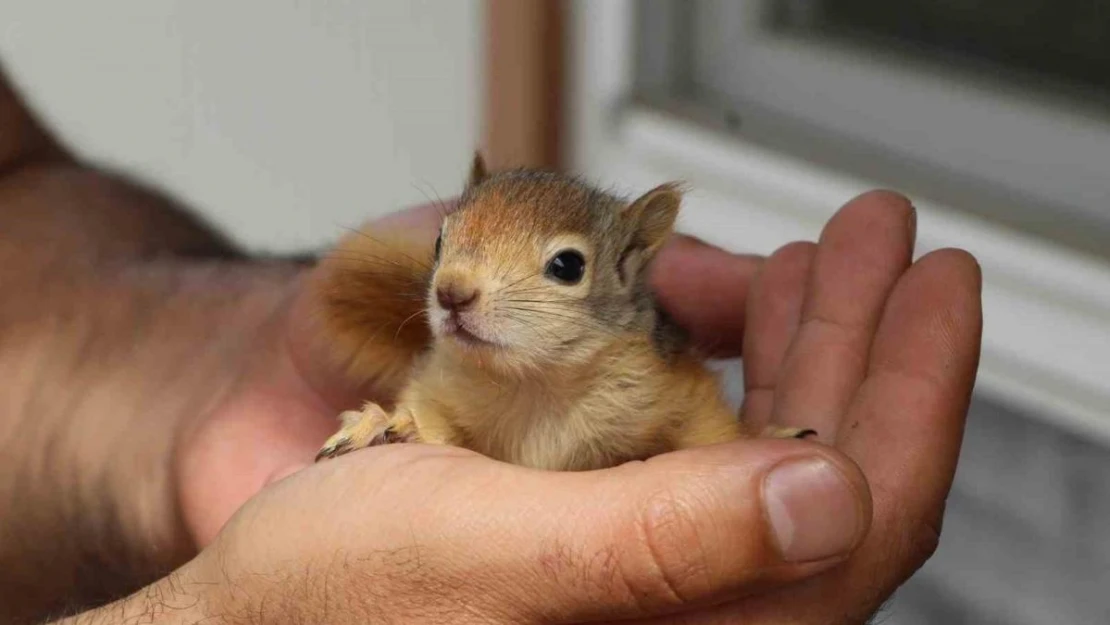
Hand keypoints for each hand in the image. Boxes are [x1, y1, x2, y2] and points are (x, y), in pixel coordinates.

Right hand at [174, 190, 980, 622]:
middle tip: (887, 242)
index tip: (936, 288)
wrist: (256, 608)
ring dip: (804, 343)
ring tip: (825, 258)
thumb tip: (834, 500)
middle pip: (831, 471)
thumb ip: (665, 542)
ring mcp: (657, 573)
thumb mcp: (493, 556)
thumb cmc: (336, 599)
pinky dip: (734, 365)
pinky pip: (710, 442)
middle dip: (865, 343)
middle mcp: (690, 614)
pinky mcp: (616, 532)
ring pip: (775, 449)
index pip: (860, 524)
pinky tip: (738, 308)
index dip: (914, 397)